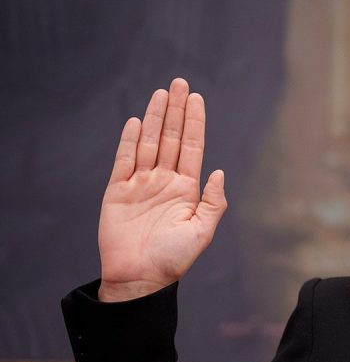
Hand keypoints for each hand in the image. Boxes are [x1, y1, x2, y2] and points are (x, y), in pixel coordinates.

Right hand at [97, 78, 226, 301]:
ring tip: (161, 93)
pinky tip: (137, 121)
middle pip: (172, 138)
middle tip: (179, 83)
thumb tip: (219, 171)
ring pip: (149, 143)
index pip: (193, 147)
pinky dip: (130, 140)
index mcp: (187, 189)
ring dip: (155, 118)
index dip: (195, 122)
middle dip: (176, 111)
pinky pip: (124, 160)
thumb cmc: (173, 259)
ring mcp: (141, 184)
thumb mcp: (202, 231)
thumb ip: (214, 202)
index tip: (196, 98)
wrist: (138, 278)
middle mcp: (165, 181)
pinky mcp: (117, 191)